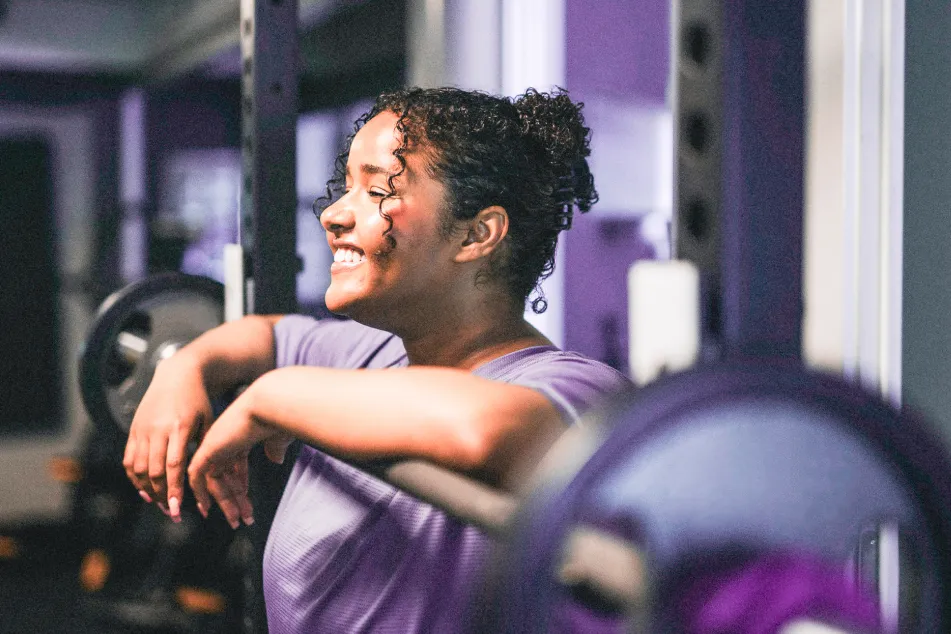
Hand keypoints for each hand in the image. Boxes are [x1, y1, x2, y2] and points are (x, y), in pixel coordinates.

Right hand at [123, 354, 211, 521]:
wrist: (176, 375)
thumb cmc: (199, 400)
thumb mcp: (208, 421)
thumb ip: (205, 447)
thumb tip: (206, 478)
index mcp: (179, 427)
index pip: (173, 465)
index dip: (174, 489)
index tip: (177, 509)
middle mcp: (156, 429)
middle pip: (153, 471)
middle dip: (161, 495)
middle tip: (171, 512)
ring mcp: (142, 429)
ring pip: (137, 468)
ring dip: (146, 489)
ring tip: (159, 503)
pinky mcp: (133, 429)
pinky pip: (128, 459)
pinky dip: (134, 478)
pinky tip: (144, 490)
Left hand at [187, 387, 283, 527]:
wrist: (269, 404)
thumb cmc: (279, 417)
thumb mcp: (278, 436)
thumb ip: (275, 447)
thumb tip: (276, 459)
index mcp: (242, 435)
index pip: (236, 463)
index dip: (240, 483)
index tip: (244, 500)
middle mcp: (226, 440)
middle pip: (225, 475)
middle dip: (233, 499)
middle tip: (241, 520)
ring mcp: (215, 444)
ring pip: (214, 480)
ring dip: (224, 503)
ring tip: (236, 521)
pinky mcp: (207, 449)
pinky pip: (197, 476)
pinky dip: (200, 492)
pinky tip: (206, 508)